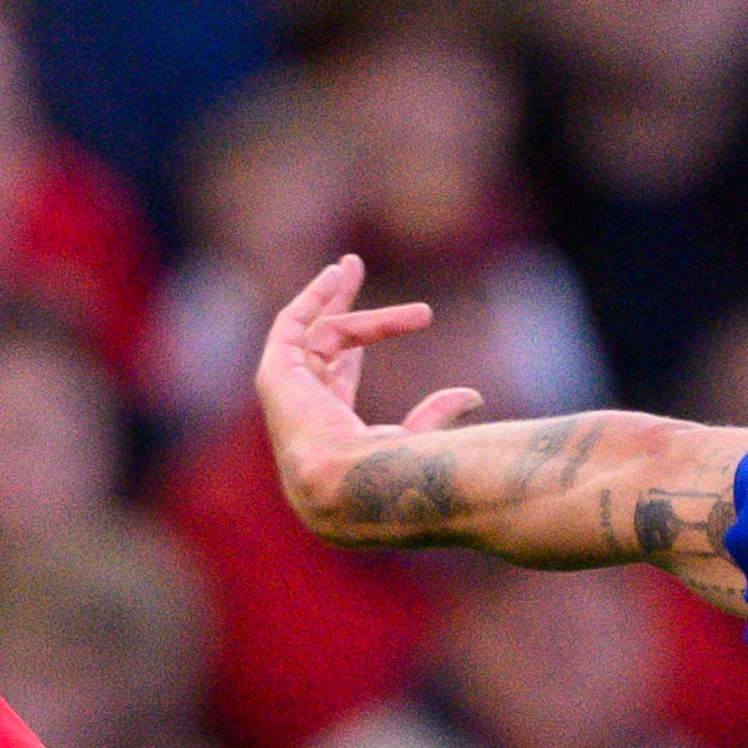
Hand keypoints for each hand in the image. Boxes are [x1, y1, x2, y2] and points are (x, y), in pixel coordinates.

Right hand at [255, 254, 484, 535]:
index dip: (368, 333)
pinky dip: (310, 299)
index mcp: (328, 422)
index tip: (409, 313)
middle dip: (336, 302)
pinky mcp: (275, 374)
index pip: (342, 367)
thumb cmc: (377, 475)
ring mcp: (286, 391)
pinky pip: (290, 326)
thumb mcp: (414, 442)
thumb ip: (436, 417)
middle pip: (321, 339)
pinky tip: (333, 276)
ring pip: (316, 330)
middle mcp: (303, 404)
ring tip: (353, 265)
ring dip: (337, 296)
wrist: (345, 482)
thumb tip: (472, 396)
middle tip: (351, 267)